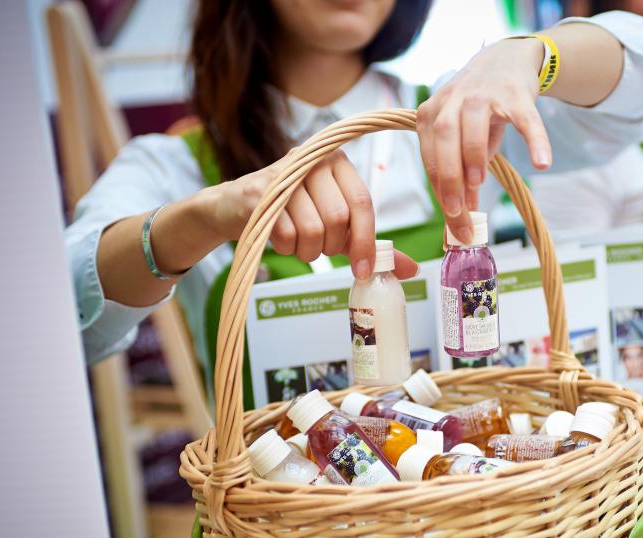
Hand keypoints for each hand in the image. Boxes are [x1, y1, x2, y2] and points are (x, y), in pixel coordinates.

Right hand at [201, 149, 417, 279]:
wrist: (232, 207)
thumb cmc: (292, 215)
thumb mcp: (336, 228)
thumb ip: (370, 245)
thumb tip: (410, 270)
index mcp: (337, 162)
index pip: (363, 204)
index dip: (366, 242)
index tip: (363, 271)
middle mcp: (313, 161)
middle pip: (338, 219)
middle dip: (330, 247)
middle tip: (319, 247)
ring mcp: (284, 174)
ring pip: (313, 229)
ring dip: (307, 251)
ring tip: (298, 243)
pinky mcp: (258, 191)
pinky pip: (286, 234)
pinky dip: (286, 248)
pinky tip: (278, 238)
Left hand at [417, 37, 551, 241]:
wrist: (506, 59)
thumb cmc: (479, 106)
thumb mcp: (463, 135)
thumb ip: (462, 172)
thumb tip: (463, 214)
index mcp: (432, 114)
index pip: (432, 158)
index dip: (442, 194)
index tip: (456, 224)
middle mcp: (453, 100)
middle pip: (444, 139)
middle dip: (449, 178)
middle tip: (459, 211)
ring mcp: (484, 93)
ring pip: (473, 124)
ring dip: (473, 155)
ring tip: (478, 182)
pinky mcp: (516, 93)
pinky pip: (526, 119)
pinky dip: (534, 140)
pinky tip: (542, 162)